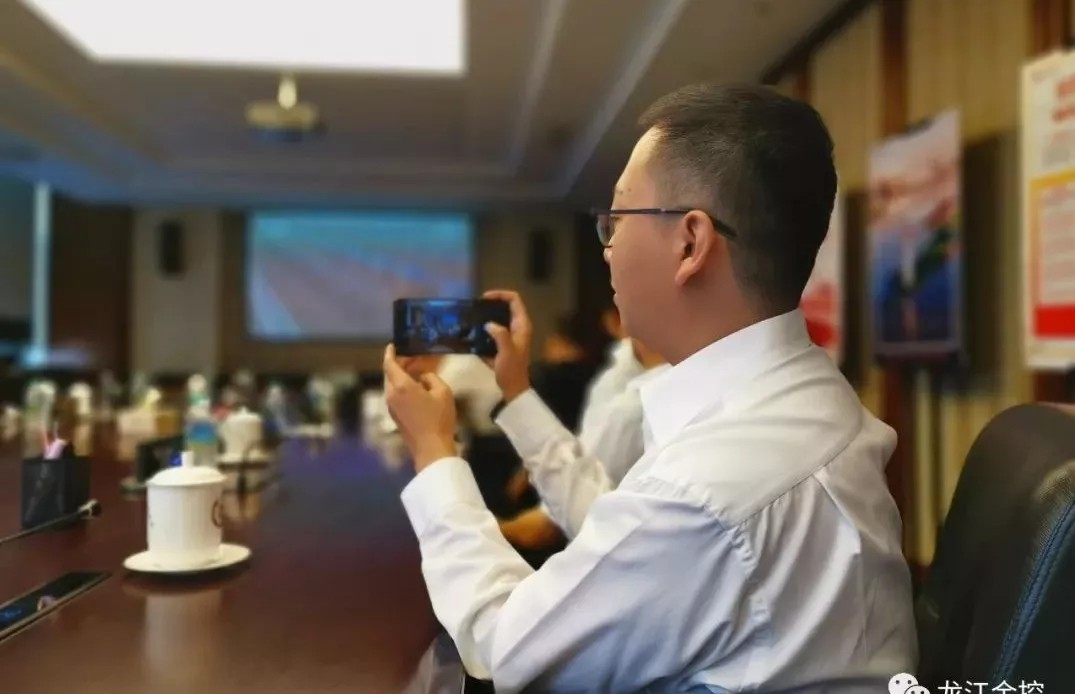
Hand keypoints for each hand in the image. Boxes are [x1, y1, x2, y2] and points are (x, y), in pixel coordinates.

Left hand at [383, 344, 457, 471]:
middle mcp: (391, 395)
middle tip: (411, 359)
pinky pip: (395, 395)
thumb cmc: (439, 419)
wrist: (431, 448)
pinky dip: (401, 388)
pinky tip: (415, 389)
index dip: (390, 353)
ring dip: (400, 377)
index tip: (392, 345)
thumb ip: (431, 378)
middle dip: (398, 365)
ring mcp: (391, 407)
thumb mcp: (443, 392)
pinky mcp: (394, 416)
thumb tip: (423, 378)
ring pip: (392, 385)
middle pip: (389, 374)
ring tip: (415, 373)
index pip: (390, 364)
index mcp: (401, 386)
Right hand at [481, 289, 532, 402]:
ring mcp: (512, 336)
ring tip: (472, 317)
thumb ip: (500, 335)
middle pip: (507, 307)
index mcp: (522, 325)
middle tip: (476, 307)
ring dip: (487, 316)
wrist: (513, 388)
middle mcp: (518, 327)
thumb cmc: (512, 370)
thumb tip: (489, 324)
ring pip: (500, 319)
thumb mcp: (506, 351)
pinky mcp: (504, 344)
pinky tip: (473, 333)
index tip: (484, 298)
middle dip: (492, 304)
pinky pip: (494, 331)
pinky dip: (485, 329)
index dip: (500, 294)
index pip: (515, 300)